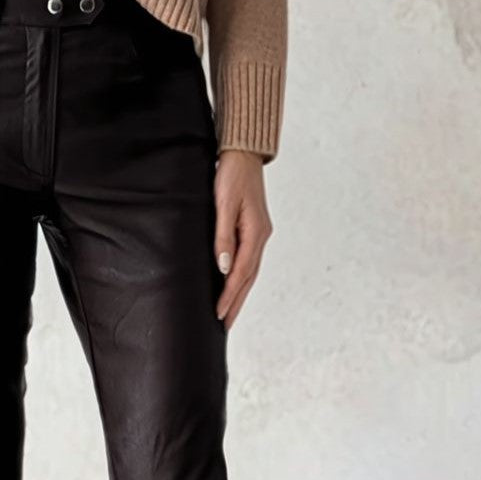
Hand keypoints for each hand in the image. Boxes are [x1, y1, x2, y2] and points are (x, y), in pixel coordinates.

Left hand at [212, 149, 272, 330]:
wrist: (243, 154)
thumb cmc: (232, 175)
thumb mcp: (224, 204)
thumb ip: (223, 236)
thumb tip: (224, 267)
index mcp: (255, 233)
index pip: (241, 273)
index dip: (230, 295)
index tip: (219, 314)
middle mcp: (261, 236)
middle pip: (249, 278)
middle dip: (236, 302)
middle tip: (224, 324)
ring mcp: (259, 233)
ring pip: (250, 271)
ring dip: (240, 293)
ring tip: (229, 313)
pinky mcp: (254, 229)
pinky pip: (249, 261)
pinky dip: (242, 278)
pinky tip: (234, 286)